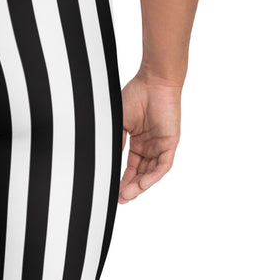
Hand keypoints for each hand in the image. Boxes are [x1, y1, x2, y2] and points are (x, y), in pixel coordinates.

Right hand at [119, 76, 181, 203]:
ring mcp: (161, 146)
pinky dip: (151, 177)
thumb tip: (108, 160)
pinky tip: (141, 185)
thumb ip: (116, 141)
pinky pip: (162, 166)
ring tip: (127, 195)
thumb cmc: (136, 95)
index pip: (131, 168)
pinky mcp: (170, 143)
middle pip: (141, 174)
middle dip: (130, 188)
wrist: (154, 81)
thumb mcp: (119, 122)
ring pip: (151, 173)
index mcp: (139, 142)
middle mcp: (151, 146)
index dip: (122, 181)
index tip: (113, 191)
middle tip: (119, 199)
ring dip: (139, 186)